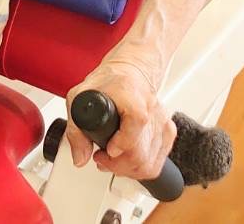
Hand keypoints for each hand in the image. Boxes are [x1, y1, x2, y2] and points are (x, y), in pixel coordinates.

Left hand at [65, 59, 176, 180]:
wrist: (130, 73)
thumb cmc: (108, 82)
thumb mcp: (79, 97)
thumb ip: (75, 130)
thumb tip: (80, 158)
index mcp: (132, 98)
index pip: (135, 127)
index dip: (118, 146)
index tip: (104, 150)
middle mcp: (152, 111)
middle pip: (141, 155)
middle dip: (116, 165)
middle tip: (101, 158)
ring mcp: (162, 122)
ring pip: (149, 165)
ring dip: (127, 169)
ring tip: (113, 161)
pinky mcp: (168, 132)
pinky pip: (157, 163)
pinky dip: (140, 167)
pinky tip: (127, 159)